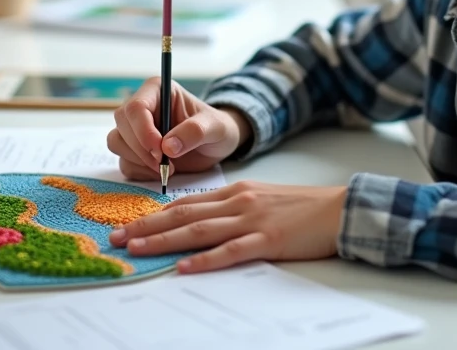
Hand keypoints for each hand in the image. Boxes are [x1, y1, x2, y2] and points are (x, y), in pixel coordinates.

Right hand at [107, 76, 251, 179]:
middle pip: (122, 125)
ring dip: (139, 161)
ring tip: (167, 168)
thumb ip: (195, 132)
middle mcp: (142, 107)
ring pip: (117, 143)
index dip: (143, 130)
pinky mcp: (134, 150)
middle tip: (165, 164)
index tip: (161, 151)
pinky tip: (161, 172)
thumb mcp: (216, 127)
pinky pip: (124, 162)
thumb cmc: (217, 128)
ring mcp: (135, 129)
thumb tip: (168, 147)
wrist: (216, 145)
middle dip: (142, 149)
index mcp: (158, 90)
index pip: (136, 107)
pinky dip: (140, 171)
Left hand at [109, 181, 346, 272]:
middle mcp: (237, 201)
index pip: (186, 203)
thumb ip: (232, 209)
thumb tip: (200, 224)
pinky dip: (205, 259)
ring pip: (199, 230)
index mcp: (235, 191)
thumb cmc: (301, 208)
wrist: (338, 209)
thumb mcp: (260, 199)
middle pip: (183, 215)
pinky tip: (185, 266)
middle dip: (147, 227)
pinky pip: (231, 251)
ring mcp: (251, 220)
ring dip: (164, 241)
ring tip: (137, 249)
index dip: (154, 214)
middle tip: (118, 238)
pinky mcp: (268, 240)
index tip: (128, 224)